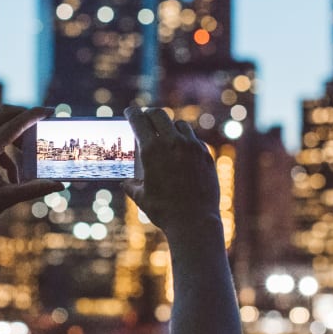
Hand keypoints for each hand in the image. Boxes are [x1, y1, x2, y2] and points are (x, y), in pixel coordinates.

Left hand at [0, 105, 63, 235]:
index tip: (52, 111)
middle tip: (45, 121)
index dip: (35, 115)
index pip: (15, 123)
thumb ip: (34, 189)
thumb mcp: (7, 199)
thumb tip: (60, 185)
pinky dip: (8, 151)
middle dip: (26, 115)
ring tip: (31, 154)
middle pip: (5, 113)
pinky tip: (13, 176)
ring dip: (18, 135)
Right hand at [122, 106, 222, 236]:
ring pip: (179, 124)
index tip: (130, 112)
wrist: (195, 221)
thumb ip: (131, 185)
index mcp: (152, 150)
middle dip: (149, 114)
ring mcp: (192, 147)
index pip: (138, 120)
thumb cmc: (163, 210)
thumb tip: (126, 182)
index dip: (132, 113)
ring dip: (170, 126)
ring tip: (166, 134)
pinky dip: (185, 140)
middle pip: (159, 114)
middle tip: (146, 118)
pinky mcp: (206, 155)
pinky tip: (182, 150)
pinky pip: (194, 139)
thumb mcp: (140, 197)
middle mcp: (172, 143)